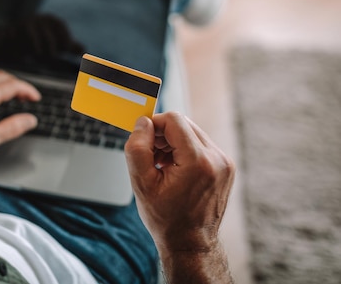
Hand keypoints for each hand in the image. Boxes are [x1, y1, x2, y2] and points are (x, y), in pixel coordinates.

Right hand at [124, 112, 234, 253]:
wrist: (190, 243)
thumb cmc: (166, 218)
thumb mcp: (141, 183)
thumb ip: (138, 148)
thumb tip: (143, 123)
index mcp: (198, 161)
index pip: (174, 119)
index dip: (153, 124)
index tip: (142, 140)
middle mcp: (217, 158)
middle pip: (184, 124)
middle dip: (162, 134)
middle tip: (150, 156)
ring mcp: (225, 162)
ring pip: (192, 133)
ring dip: (172, 142)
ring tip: (160, 165)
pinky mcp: (226, 166)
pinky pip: (201, 145)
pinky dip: (184, 150)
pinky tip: (173, 170)